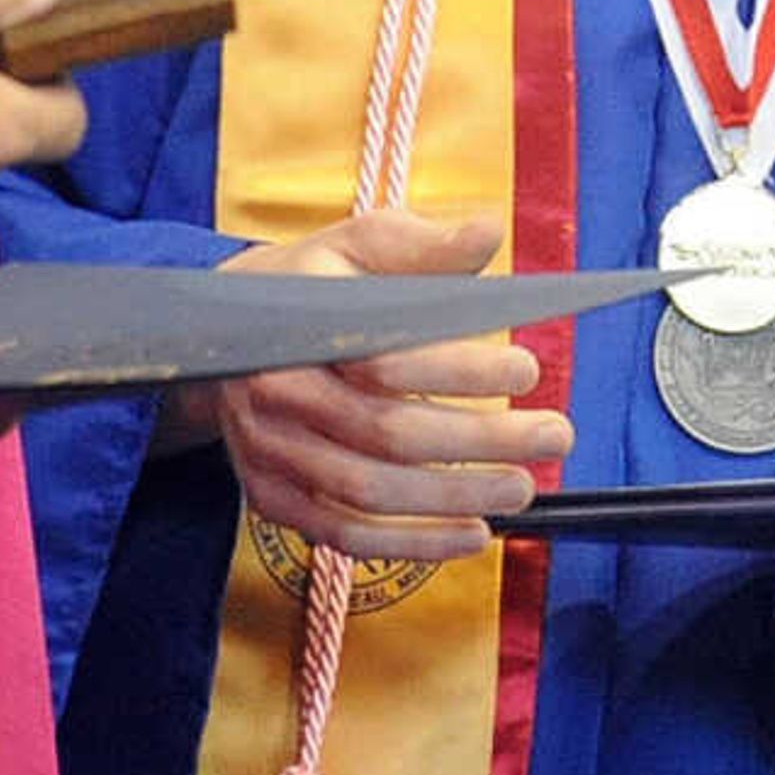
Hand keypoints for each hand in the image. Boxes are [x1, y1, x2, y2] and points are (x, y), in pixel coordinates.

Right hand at [180, 207, 571, 564]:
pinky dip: (411, 544)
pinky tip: (470, 532)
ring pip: (366, 491)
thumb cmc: (311, 284)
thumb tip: (489, 231)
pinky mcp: (268, 494)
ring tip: (522, 486)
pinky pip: (342, 535)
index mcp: (297, 321)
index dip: (460, 371)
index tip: (526, 371)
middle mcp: (273, 389)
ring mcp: (267, 449)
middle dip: (479, 441)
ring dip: (452, 498)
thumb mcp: (360, 245)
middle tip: (553, 434)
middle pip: (384, 432)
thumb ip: (424, 246)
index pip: (384, 359)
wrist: (222, 331)